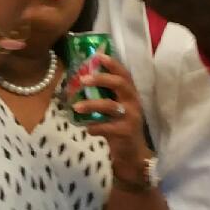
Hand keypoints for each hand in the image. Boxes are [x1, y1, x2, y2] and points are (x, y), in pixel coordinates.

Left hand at [68, 54, 151, 173]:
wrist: (131, 153)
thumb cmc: (119, 126)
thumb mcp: (114, 108)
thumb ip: (104, 95)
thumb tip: (81, 79)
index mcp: (130, 94)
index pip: (124, 74)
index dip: (112, 64)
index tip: (98, 56)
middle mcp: (133, 102)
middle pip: (120, 84)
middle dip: (101, 79)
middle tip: (83, 79)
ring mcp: (131, 117)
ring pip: (110, 106)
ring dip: (91, 104)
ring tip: (76, 107)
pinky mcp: (125, 132)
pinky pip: (106, 127)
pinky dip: (94, 127)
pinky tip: (87, 129)